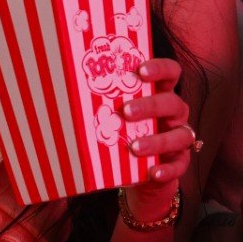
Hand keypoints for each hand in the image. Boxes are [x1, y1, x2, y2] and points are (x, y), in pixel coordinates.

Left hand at [118, 58, 195, 222]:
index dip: (160, 69)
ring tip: (134, 147)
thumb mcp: (116, 117)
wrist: (137, 171)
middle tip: (126, 111)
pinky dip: (168, 169)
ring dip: (158, 140)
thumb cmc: (124, 135)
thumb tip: (63, 95)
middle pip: (172, 102)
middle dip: (150, 106)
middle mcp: (174, 114)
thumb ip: (103, 104)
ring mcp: (179, 137)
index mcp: (161, 94)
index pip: (170, 73)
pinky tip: (153, 172)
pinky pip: (180, 165)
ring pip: (180, 135)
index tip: (141, 71)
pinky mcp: (180, 161)